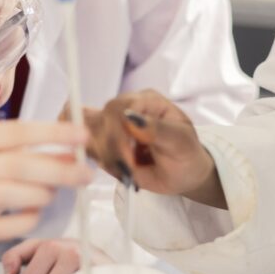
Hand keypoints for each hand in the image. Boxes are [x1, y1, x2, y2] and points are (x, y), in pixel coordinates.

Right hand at [0, 121, 94, 253]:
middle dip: (56, 169)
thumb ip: (36, 156)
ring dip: (39, 194)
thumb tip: (75, 155)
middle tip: (85, 174)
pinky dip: (26, 221)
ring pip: (6, 194)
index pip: (16, 131)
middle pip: (15, 164)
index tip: (83, 136)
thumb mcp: (2, 160)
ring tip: (52, 195)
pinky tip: (35, 215)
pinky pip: (2, 227)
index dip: (52, 133)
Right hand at [79, 90, 225, 207]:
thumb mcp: (180, 142)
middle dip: (111, 150)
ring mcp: (112, 125)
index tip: (128, 160)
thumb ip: (157, 129)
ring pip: (90, 135)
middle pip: (100, 121)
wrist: (182, 172)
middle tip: (128, 171)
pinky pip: (89, 147)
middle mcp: (126, 108)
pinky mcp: (104, 141)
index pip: (119, 108)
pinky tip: (120, 169)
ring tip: (129, 171)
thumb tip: (131, 118)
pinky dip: (101, 161)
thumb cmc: (185, 154)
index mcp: (146, 101)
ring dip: (106, 158)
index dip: (118, 135)